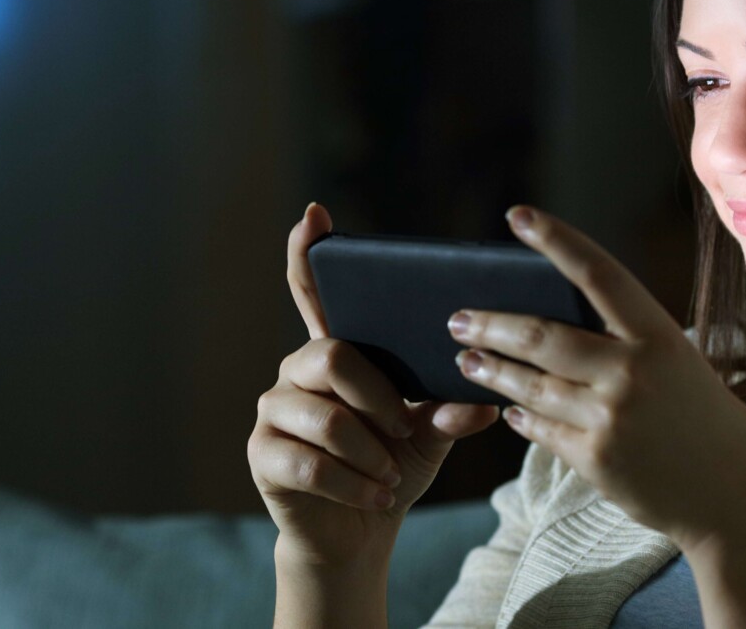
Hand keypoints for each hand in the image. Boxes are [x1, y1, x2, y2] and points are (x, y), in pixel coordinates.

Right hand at [248, 202, 499, 569]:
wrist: (359, 530)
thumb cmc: (393, 467)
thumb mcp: (430, 435)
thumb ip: (449, 411)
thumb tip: (483, 402)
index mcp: (336, 352)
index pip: (314, 292)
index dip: (309, 254)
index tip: (315, 214)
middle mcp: (296, 370)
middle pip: (334, 356)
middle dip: (379, 398)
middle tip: (404, 430)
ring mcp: (273, 410)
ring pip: (327, 418)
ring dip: (371, 454)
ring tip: (390, 475)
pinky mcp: (262, 454)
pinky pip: (310, 463)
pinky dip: (355, 485)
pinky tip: (375, 496)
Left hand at [449, 205, 745, 551]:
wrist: (733, 493)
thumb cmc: (701, 417)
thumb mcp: (675, 362)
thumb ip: (622, 340)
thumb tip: (548, 318)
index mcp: (658, 335)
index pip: (597, 273)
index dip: (555, 240)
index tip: (518, 215)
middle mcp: (632, 372)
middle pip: (540, 337)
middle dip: (490, 325)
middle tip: (457, 319)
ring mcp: (611, 418)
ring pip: (529, 386)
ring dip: (491, 371)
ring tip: (467, 360)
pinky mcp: (596, 460)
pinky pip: (541, 430)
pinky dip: (520, 417)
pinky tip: (508, 410)